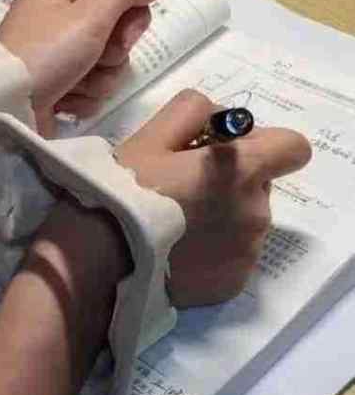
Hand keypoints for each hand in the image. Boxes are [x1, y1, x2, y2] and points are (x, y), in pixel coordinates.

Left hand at [0, 0, 161, 134]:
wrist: (9, 105)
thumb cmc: (48, 52)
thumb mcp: (90, 14)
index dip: (130, 13)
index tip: (125, 34)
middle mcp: (58, 11)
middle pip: (117, 26)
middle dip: (113, 50)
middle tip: (96, 58)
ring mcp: (59, 49)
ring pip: (109, 60)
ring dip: (100, 76)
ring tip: (75, 83)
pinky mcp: (59, 80)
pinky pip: (93, 83)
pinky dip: (85, 94)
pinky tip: (65, 98)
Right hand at [115, 89, 311, 306]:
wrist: (101, 259)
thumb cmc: (127, 190)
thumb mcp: (151, 133)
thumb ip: (192, 110)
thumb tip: (216, 117)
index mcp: (242, 171)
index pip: (292, 147)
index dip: (263, 143)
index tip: (226, 150)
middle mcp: (256, 212)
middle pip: (260, 184)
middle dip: (231, 179)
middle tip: (182, 185)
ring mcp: (247, 253)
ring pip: (245, 221)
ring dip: (220, 215)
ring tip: (173, 222)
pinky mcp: (233, 284)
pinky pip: (232, 256)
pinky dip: (212, 250)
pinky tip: (175, 249)